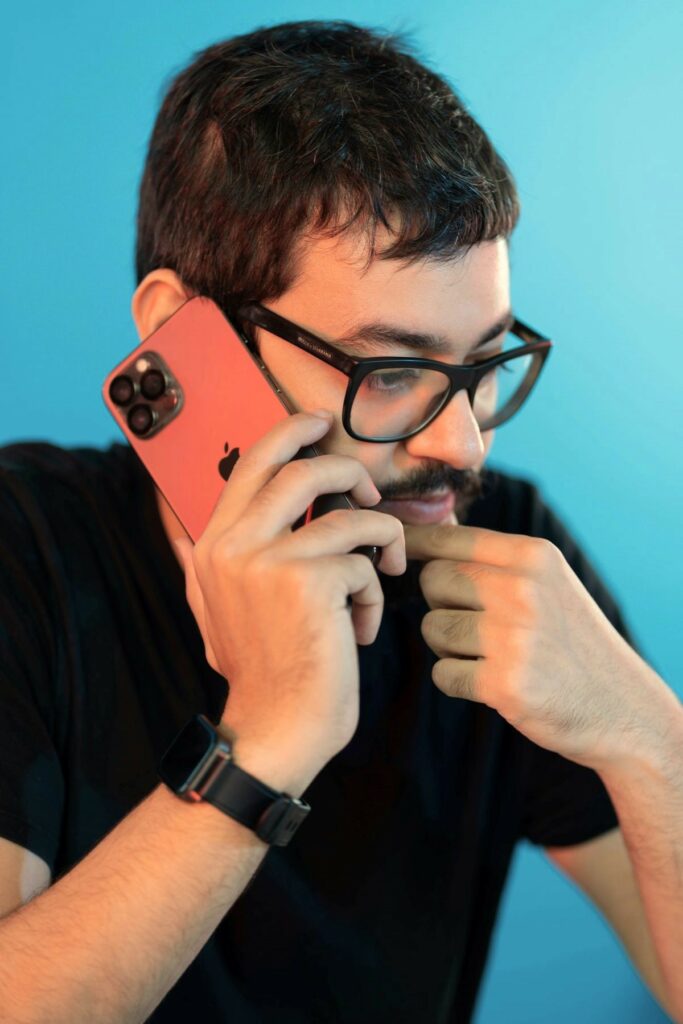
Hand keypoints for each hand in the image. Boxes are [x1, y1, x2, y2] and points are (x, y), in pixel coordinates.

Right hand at [174, 411, 405, 788]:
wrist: (274, 730)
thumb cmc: (260, 669)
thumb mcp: (213, 610)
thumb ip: (201, 563)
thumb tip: (176, 526)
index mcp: (213, 544)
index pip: (252, 462)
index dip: (292, 430)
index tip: (321, 422)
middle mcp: (234, 544)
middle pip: (305, 468)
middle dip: (350, 473)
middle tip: (371, 496)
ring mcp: (270, 560)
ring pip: (351, 514)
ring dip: (380, 542)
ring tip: (380, 575)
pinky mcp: (310, 582)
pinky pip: (366, 561)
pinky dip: (376, 593)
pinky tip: (361, 628)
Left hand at [404, 522, 666, 771]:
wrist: (618, 705)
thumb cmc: (568, 638)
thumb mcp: (545, 581)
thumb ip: (492, 557)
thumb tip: (430, 526)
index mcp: (532, 556)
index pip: (449, 538)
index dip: (414, 545)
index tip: (398, 550)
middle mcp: (522, 589)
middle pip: (431, 580)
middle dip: (441, 602)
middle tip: (474, 623)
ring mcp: (513, 637)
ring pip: (431, 627)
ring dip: (448, 645)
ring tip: (489, 653)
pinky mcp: (503, 683)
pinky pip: (442, 672)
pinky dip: (456, 680)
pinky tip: (490, 681)